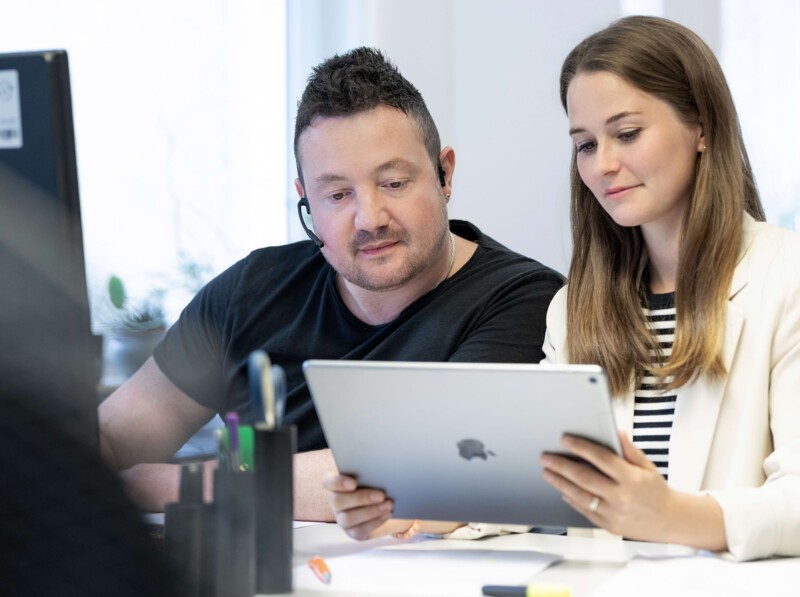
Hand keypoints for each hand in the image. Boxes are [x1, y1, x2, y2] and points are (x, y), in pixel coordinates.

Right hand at [323, 473, 398, 539]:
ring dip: (370, 512)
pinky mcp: (353, 532)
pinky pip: (359, 530)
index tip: (353, 483)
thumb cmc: (377, 486)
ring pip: (347, 518)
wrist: (385, 507)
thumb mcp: (374, 478)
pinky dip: (375, 522)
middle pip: (338, 501)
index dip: (338, 482)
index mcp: (338, 485)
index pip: (329, 482)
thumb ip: (372, 474)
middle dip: (361, 498)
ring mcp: (342, 519)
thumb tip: (381, 472)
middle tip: (382, 495)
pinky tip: (387, 514)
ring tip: (388, 505)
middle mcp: (336, 502)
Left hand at [540, 432, 676, 541]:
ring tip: (547, 472)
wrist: (669, 521)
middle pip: (584, 477)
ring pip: (579, 495)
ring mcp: (613, 513)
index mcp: (632, 478)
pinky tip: (562, 489)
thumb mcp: (647, 466)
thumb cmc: (656, 491)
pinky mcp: (608, 525)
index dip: (581, 447)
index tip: (565, 439)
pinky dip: (570, 499)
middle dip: (561, 465)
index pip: (601, 458)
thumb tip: (615, 431)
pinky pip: (584, 510)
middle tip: (545, 457)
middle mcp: (621, 496)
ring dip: (560, 482)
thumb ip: (629, 450)